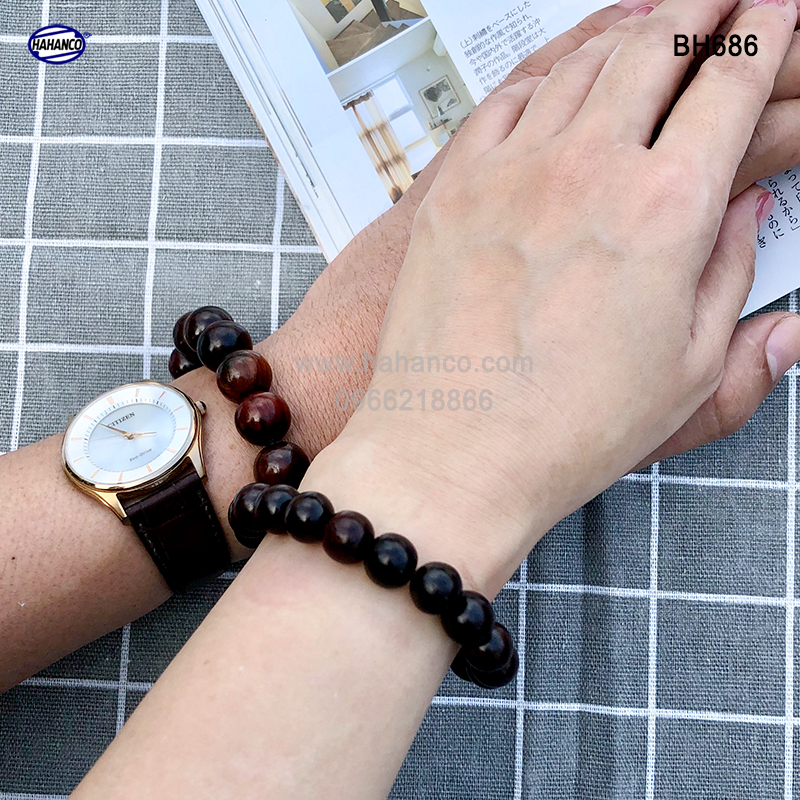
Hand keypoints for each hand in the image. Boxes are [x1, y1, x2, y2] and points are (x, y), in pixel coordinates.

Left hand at [312, 0, 797, 595]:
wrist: (455, 452)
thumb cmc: (566, 429)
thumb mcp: (689, 371)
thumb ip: (732, 276)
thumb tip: (747, 213)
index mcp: (665, 210)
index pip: (731, 84)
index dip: (765, 33)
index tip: (778, 9)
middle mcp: (589, 170)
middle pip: (659, 46)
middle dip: (702, 6)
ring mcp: (512, 171)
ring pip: (582, 63)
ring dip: (628, 32)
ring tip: (652, 26)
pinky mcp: (454, 188)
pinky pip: (507, 101)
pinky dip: (547, 74)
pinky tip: (562, 78)